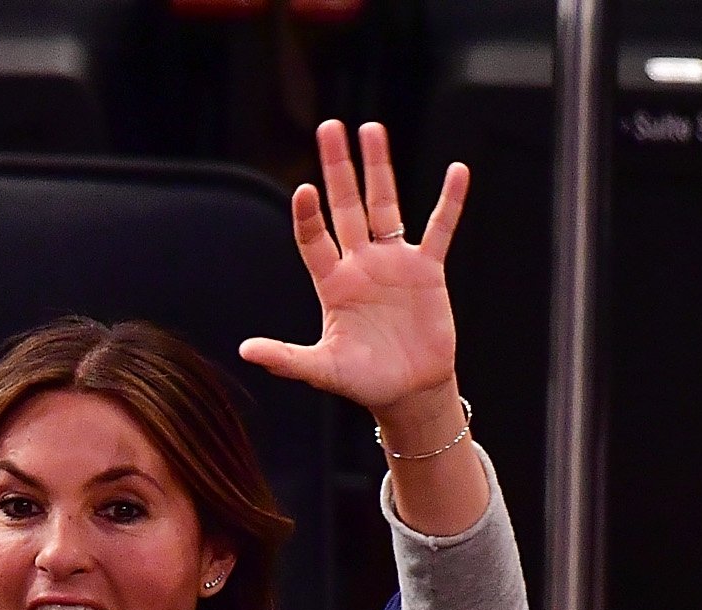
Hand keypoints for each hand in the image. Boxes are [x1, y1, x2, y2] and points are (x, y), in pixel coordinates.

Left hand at [239, 120, 467, 420]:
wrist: (406, 390)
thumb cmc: (362, 381)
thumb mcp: (321, 369)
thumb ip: (285, 357)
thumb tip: (244, 351)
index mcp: (332, 284)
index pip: (314, 240)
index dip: (308, 216)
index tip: (303, 189)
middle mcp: (360, 264)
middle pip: (346, 206)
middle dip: (338, 167)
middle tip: (329, 127)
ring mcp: (394, 262)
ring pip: (386, 204)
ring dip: (379, 168)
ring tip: (372, 129)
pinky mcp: (427, 269)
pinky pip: (440, 227)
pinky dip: (449, 200)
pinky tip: (457, 169)